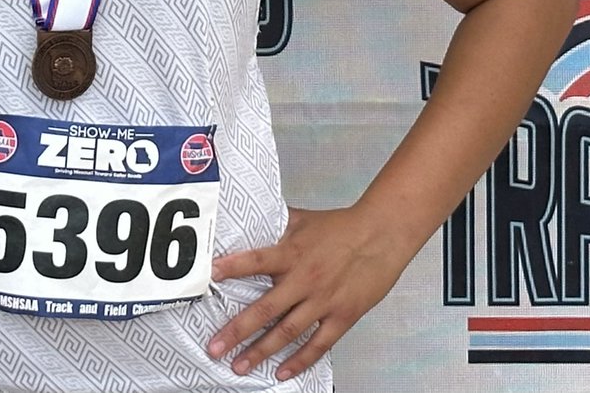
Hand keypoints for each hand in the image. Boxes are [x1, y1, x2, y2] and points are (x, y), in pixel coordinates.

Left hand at [206, 206, 410, 380]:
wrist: (380, 235)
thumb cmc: (341, 226)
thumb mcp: (303, 219)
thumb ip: (276, 224)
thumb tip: (252, 218)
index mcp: (292, 253)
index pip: (255, 260)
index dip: (232, 268)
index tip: (209, 277)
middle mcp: (304, 279)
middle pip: (265, 308)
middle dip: (237, 331)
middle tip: (215, 348)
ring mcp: (323, 301)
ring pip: (287, 332)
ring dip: (261, 351)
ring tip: (240, 366)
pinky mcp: (342, 316)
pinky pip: (318, 344)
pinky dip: (300, 361)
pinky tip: (282, 372)